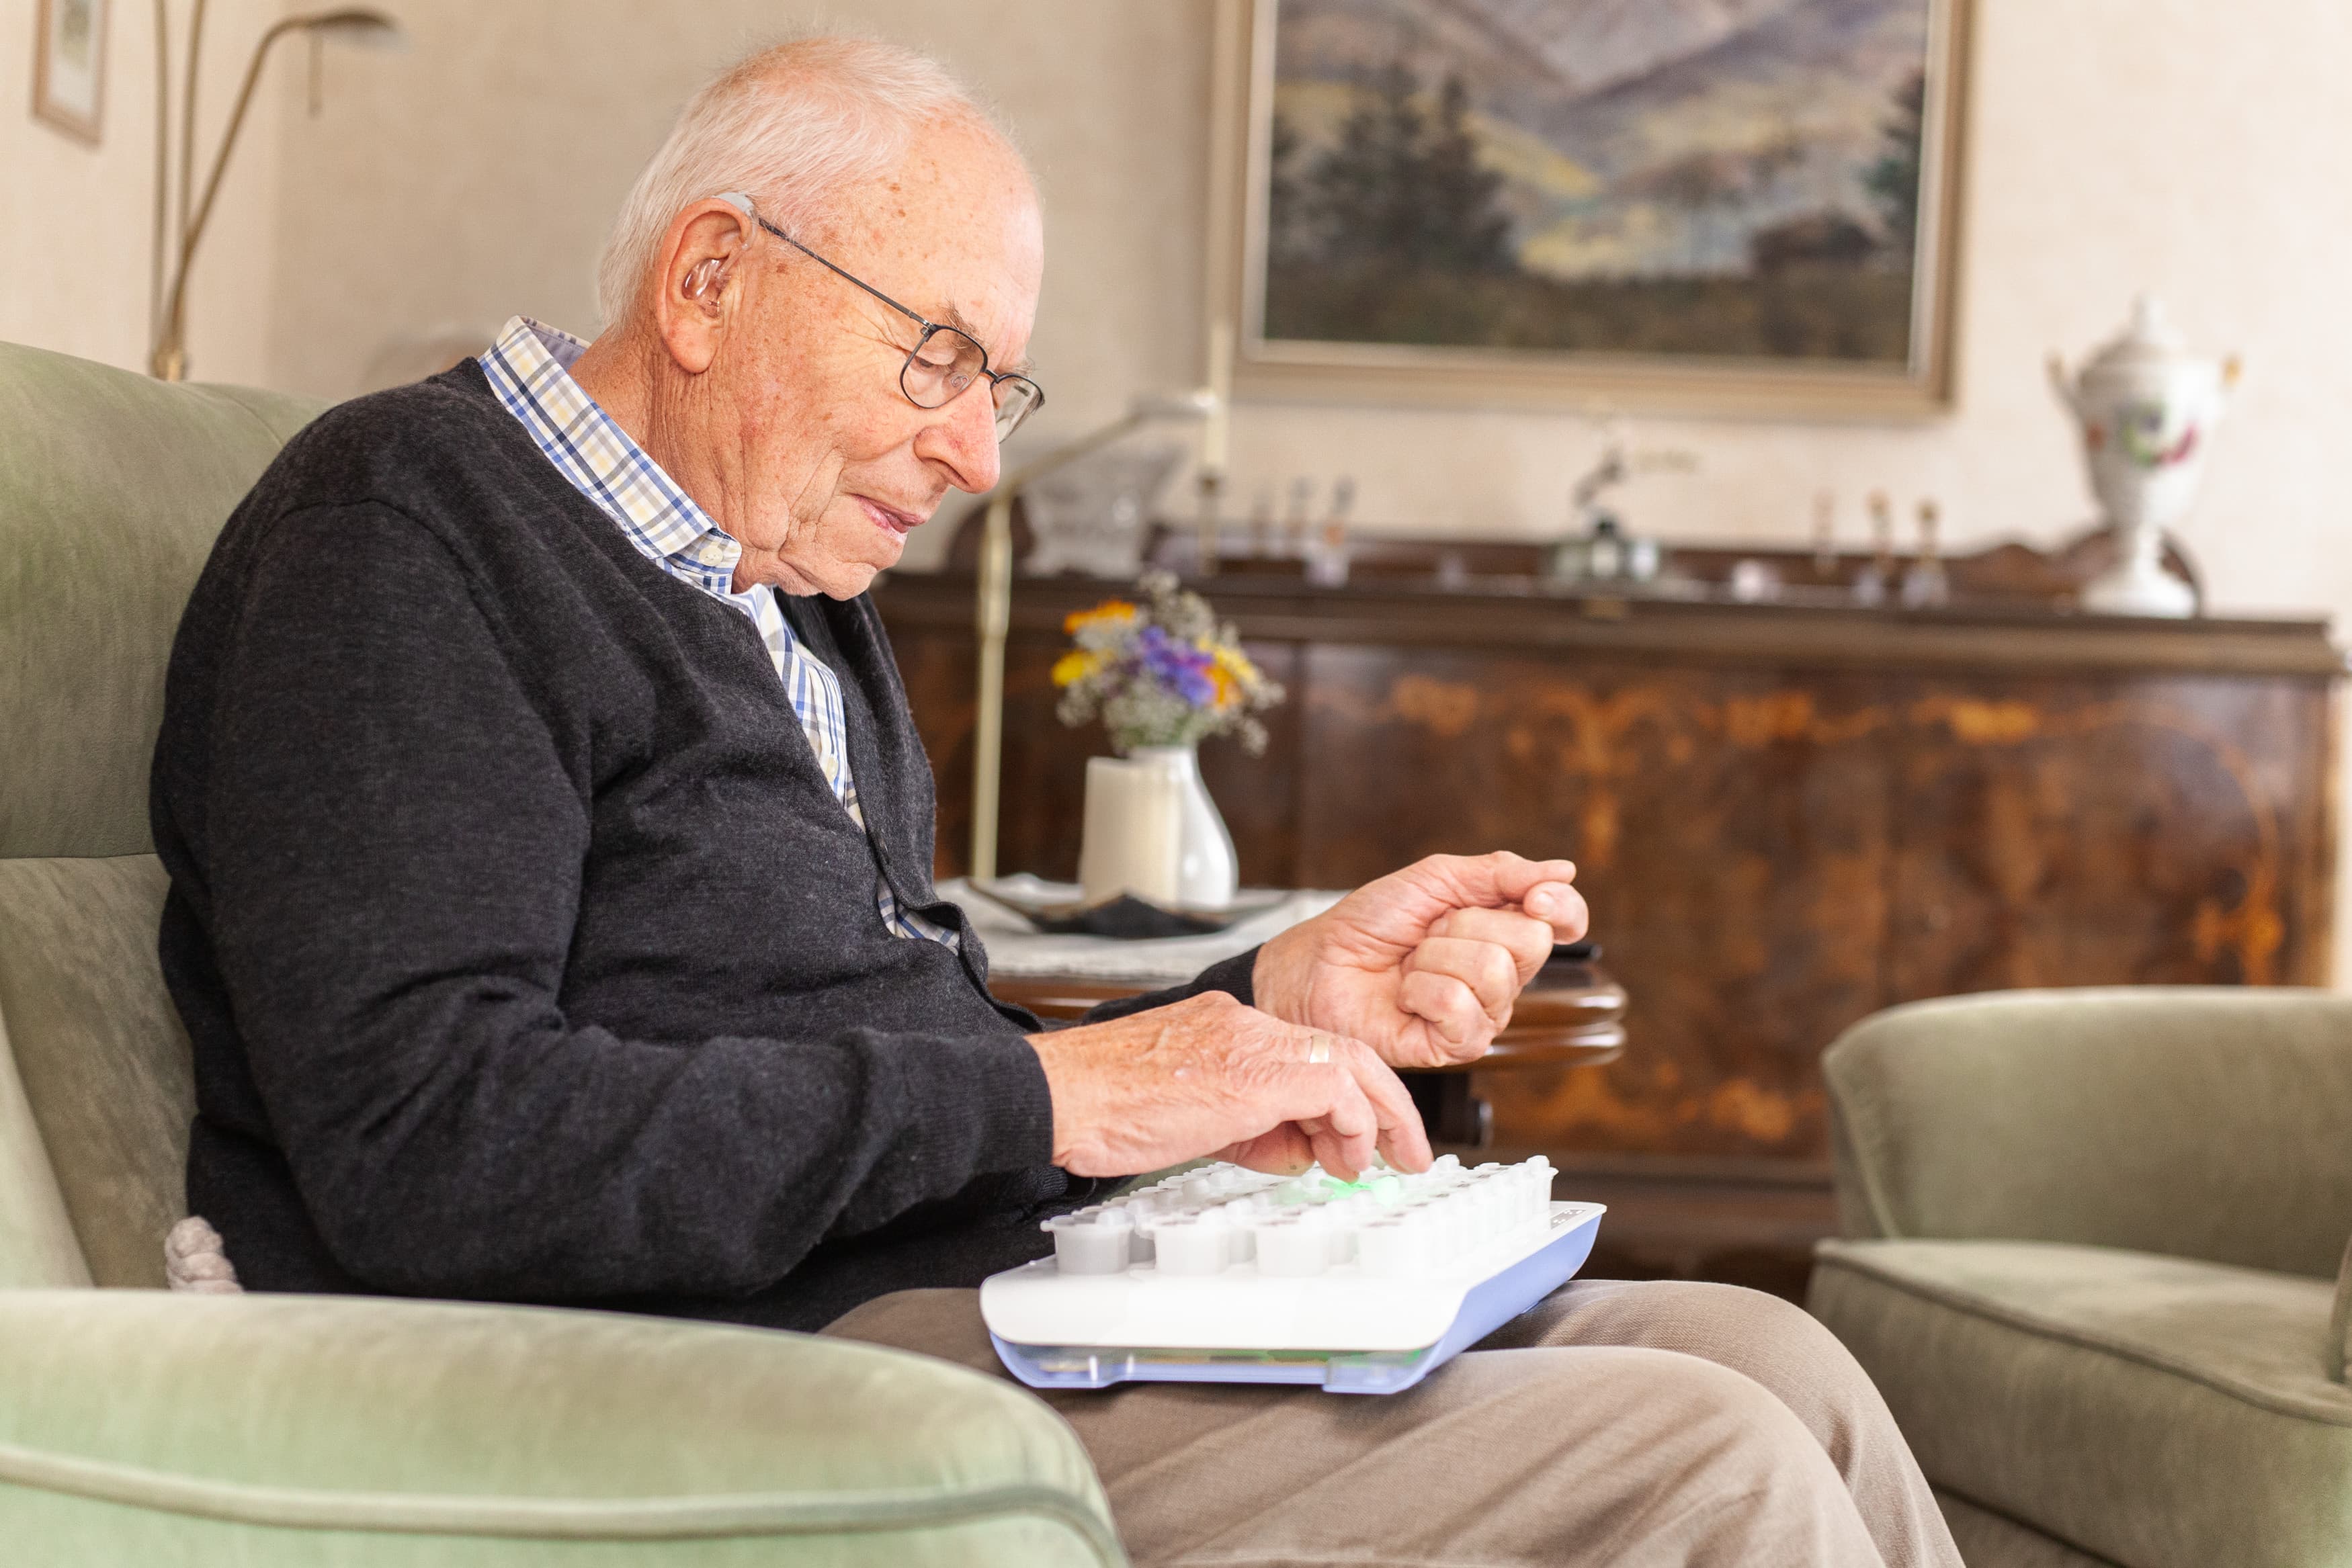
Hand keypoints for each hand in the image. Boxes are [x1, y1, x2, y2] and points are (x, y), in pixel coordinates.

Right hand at [1026, 992, 1431, 1179]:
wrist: (1064, 1095)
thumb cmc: (1105, 1108)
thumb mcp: (1192, 1117)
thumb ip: (1249, 1128)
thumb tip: (1296, 1153)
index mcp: (1229, 1028)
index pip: (1309, 1051)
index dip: (1347, 1094)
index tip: (1358, 1134)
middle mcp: (1246, 1025)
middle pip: (1344, 1050)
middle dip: (1384, 1104)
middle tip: (1404, 1149)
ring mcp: (1251, 1044)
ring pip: (1349, 1063)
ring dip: (1375, 1118)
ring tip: (1375, 1161)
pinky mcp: (1254, 1073)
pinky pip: (1333, 1088)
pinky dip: (1350, 1122)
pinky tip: (1341, 1155)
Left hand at [1252, 851, 1587, 1068]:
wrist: (1317, 963)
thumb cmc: (1369, 924)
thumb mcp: (1434, 880)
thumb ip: (1499, 873)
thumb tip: (1564, 871)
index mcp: (1502, 931)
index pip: (1563, 921)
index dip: (1559, 907)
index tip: (1534, 896)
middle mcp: (1501, 976)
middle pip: (1529, 942)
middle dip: (1467, 925)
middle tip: (1427, 934)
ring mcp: (1482, 1014)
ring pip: (1493, 972)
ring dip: (1436, 957)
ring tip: (1409, 966)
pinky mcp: (1455, 1046)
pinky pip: (1460, 1008)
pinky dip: (1422, 991)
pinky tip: (1406, 996)